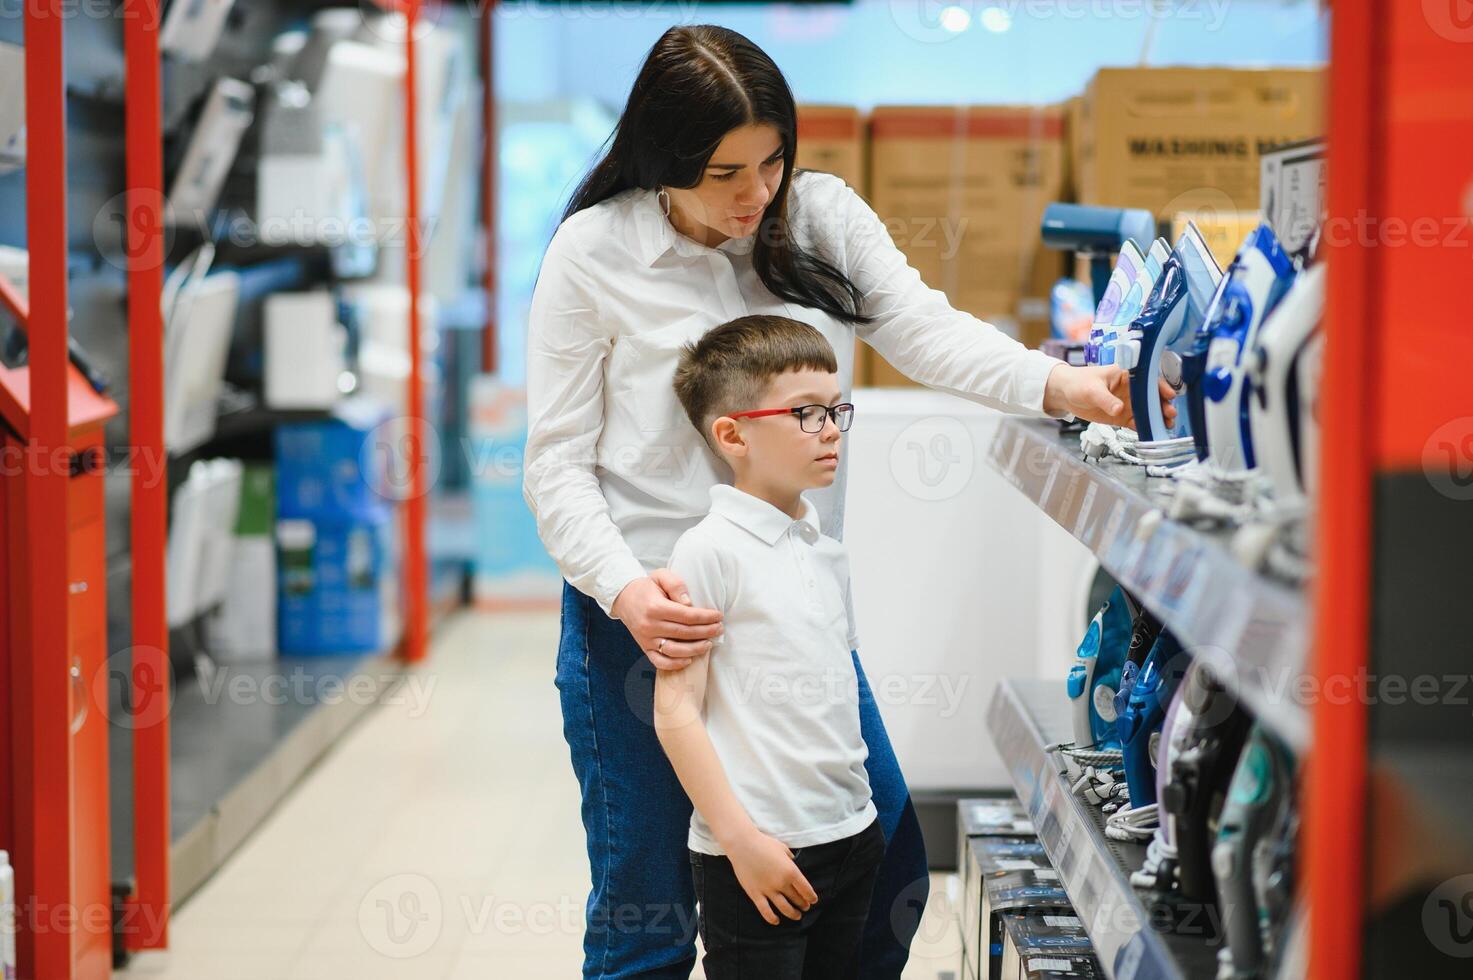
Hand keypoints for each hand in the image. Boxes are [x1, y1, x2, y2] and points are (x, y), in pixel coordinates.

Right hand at [610, 569, 722, 669]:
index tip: (718, 615)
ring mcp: (646, 639)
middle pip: (684, 633)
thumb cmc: (647, 587)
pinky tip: (689, 659)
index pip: (687, 616)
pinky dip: (674, 664)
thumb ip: (676, 585)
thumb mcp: (660, 576)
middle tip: (719, 629)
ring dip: (695, 649)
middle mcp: (650, 625)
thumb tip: (689, 603)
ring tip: (709, 643)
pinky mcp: (644, 648)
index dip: (705, 617)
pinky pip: (660, 662)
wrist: (624, 598)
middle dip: (706, 632)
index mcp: (656, 607)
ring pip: (674, 650)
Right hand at [723, 830, 817, 925]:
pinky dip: (772, 918)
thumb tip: (793, 863)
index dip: (811, 897)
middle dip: (803, 905)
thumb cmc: (763, 843)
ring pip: (784, 908)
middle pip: (796, 899)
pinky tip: (776, 921)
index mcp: (791, 871)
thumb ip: (790, 858)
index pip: (806, 890)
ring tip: (797, 916)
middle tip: (805, 907)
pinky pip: (765, 911)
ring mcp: (768, 890)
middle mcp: (781, 883)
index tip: (813, 900)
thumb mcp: (783, 848)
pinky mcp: (755, 894)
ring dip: (793, 914)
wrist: (742, 845)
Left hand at [1042, 363, 1177, 431]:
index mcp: (1126, 375)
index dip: (1160, 387)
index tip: (1169, 395)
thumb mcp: (1091, 389)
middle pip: (1151, 397)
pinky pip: (1136, 422)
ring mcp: (1127, 403)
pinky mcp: (1121, 416)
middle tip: (1170, 414)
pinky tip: (1151, 433)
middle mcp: (1130, 389)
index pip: (1148, 379)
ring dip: (1157, 418)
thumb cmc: (1077, 383)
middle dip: (1162, 405)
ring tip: (1166, 425)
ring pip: (1147, 411)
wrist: (1064, 394)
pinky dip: (1144, 428)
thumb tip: (1119, 408)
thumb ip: (1105, 399)